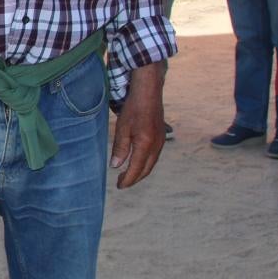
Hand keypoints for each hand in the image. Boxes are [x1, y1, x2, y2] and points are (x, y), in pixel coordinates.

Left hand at [108, 62, 164, 188]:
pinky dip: (146, 163)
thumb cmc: (134, 108)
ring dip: (141, 172)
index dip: (127, 180)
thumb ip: (120, 148)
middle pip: (146, 169)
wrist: (149, 92)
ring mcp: (161, 141)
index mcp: (146, 145)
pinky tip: (138, 161)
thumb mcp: (122, 128)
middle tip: (122, 183)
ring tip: (129, 175)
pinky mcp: (162, 136)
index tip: (119, 186)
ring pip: (152, 163)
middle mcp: (156, 146)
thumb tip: (116, 166)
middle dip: (134, 179)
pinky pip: (154, 155)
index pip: (136, 169)